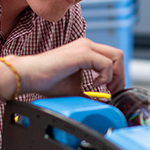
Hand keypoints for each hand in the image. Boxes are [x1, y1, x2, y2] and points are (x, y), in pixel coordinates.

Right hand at [0, 38, 124, 98]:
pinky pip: (105, 63)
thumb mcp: (75, 89)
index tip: (111, 91)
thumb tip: (103, 104)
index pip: (112, 58)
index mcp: (86, 50)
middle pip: (118, 55)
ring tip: (104, 89)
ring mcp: (85, 47)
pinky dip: (105, 77)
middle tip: (112, 91)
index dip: (116, 75)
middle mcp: (87, 45)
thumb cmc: (47, 81)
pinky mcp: (82, 53)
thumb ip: (90, 92)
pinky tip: (94, 85)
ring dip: (115, 76)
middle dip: (120, 76)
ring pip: (116, 57)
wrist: (29, 75)